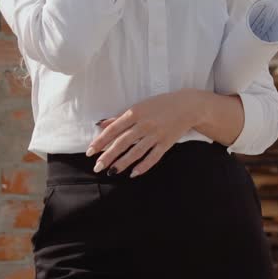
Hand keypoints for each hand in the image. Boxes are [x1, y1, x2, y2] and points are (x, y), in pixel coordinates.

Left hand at [86, 90, 202, 177]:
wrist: (187, 106)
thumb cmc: (160, 104)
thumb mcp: (139, 106)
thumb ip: (120, 118)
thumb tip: (101, 124)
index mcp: (135, 113)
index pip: (114, 129)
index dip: (101, 141)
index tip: (90, 152)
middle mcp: (144, 124)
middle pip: (123, 142)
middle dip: (108, 156)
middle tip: (97, 167)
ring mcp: (156, 134)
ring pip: (136, 152)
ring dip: (123, 163)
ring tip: (112, 172)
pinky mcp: (166, 143)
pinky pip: (153, 157)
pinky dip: (143, 166)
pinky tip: (133, 173)